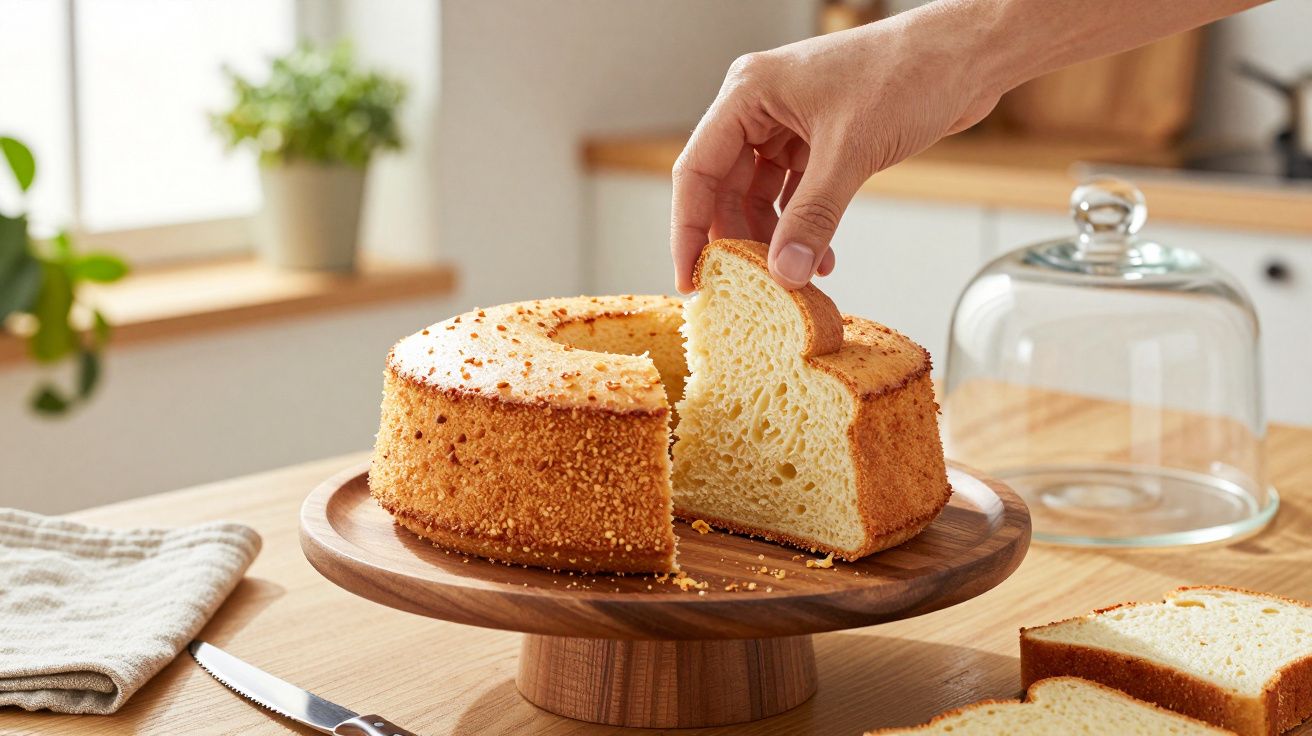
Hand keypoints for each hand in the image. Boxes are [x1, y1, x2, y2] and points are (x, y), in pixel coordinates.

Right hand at [670, 3, 1006, 292]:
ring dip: (773, 239)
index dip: (689, 230)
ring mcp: (790, 123)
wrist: (967, 55)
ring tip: (791, 278)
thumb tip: (785, 272)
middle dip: (736, 240)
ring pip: (759, 195)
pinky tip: (820, 257)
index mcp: (749, 93)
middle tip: (743, 287)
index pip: (697, 170)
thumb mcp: (851, 151)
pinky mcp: (820, 140)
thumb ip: (813, 217)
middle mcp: (761, 107)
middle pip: (724, 187)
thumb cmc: (908, 72)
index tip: (691, 278)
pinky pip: (795, 194)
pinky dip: (803, 226)